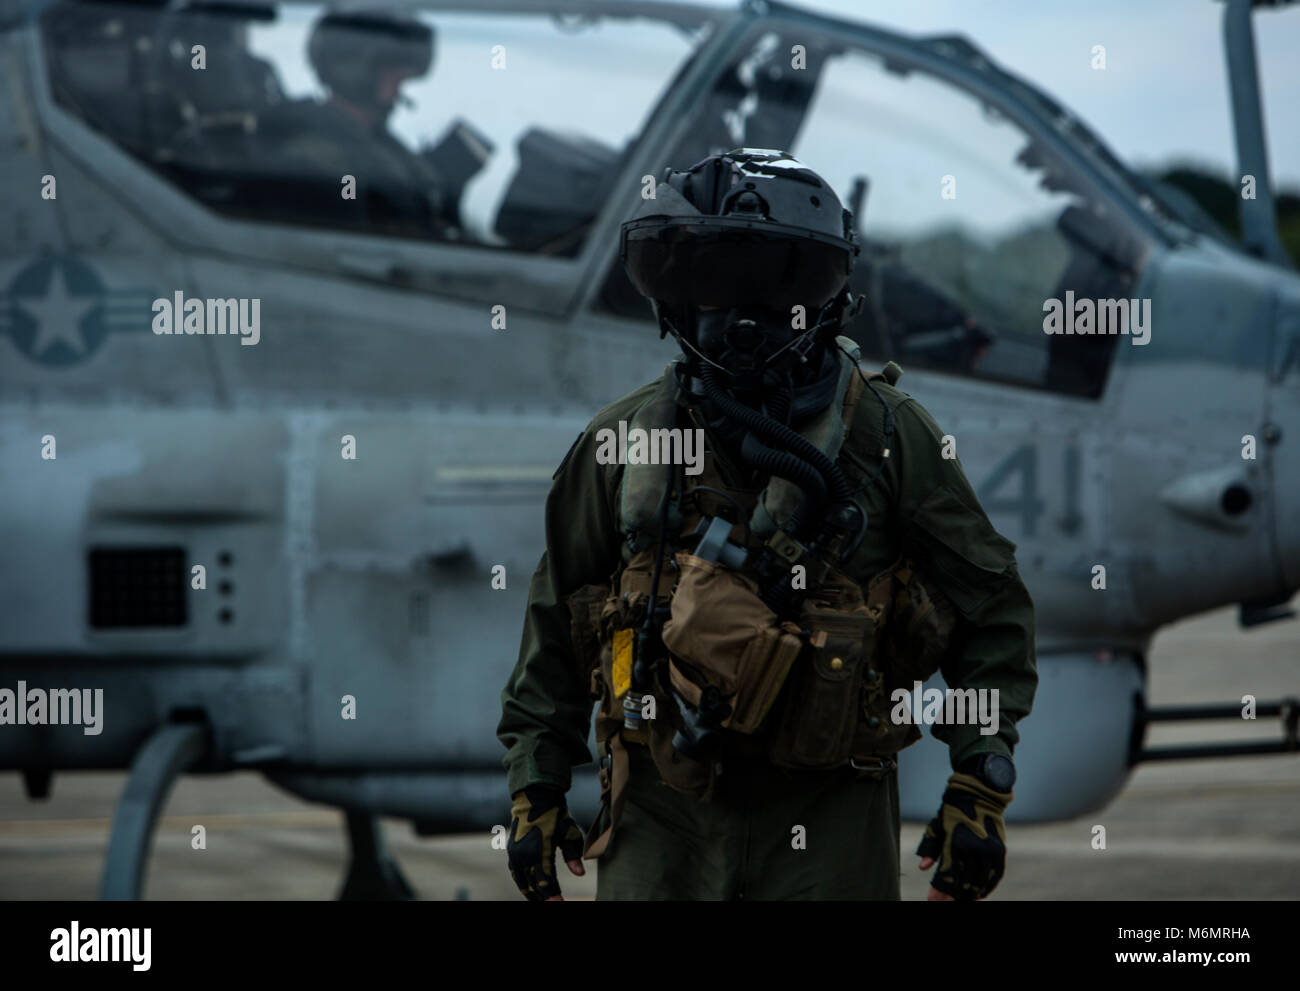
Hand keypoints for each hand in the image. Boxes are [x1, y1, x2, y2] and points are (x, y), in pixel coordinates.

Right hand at [506, 785, 585, 900]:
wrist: (535, 796)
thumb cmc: (556, 814)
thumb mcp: (569, 832)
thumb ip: (573, 855)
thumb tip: (580, 874)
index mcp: (538, 851)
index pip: (546, 881)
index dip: (553, 896)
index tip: (560, 904)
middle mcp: (523, 854)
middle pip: (533, 885)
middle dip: (543, 897)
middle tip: (553, 904)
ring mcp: (515, 853)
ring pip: (521, 881)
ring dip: (530, 893)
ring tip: (540, 901)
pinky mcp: (512, 850)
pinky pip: (515, 872)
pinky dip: (522, 882)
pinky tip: (529, 888)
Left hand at [915, 771, 1010, 900]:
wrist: (978, 795)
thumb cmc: (952, 810)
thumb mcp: (936, 827)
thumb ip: (930, 848)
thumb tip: (923, 868)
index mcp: (955, 843)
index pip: (947, 875)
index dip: (939, 890)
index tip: (932, 900)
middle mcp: (974, 849)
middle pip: (962, 883)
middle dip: (951, 896)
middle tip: (943, 903)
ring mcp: (989, 852)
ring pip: (979, 883)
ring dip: (968, 895)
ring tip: (958, 900)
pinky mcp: (1000, 852)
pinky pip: (994, 878)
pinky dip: (985, 888)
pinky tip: (977, 895)